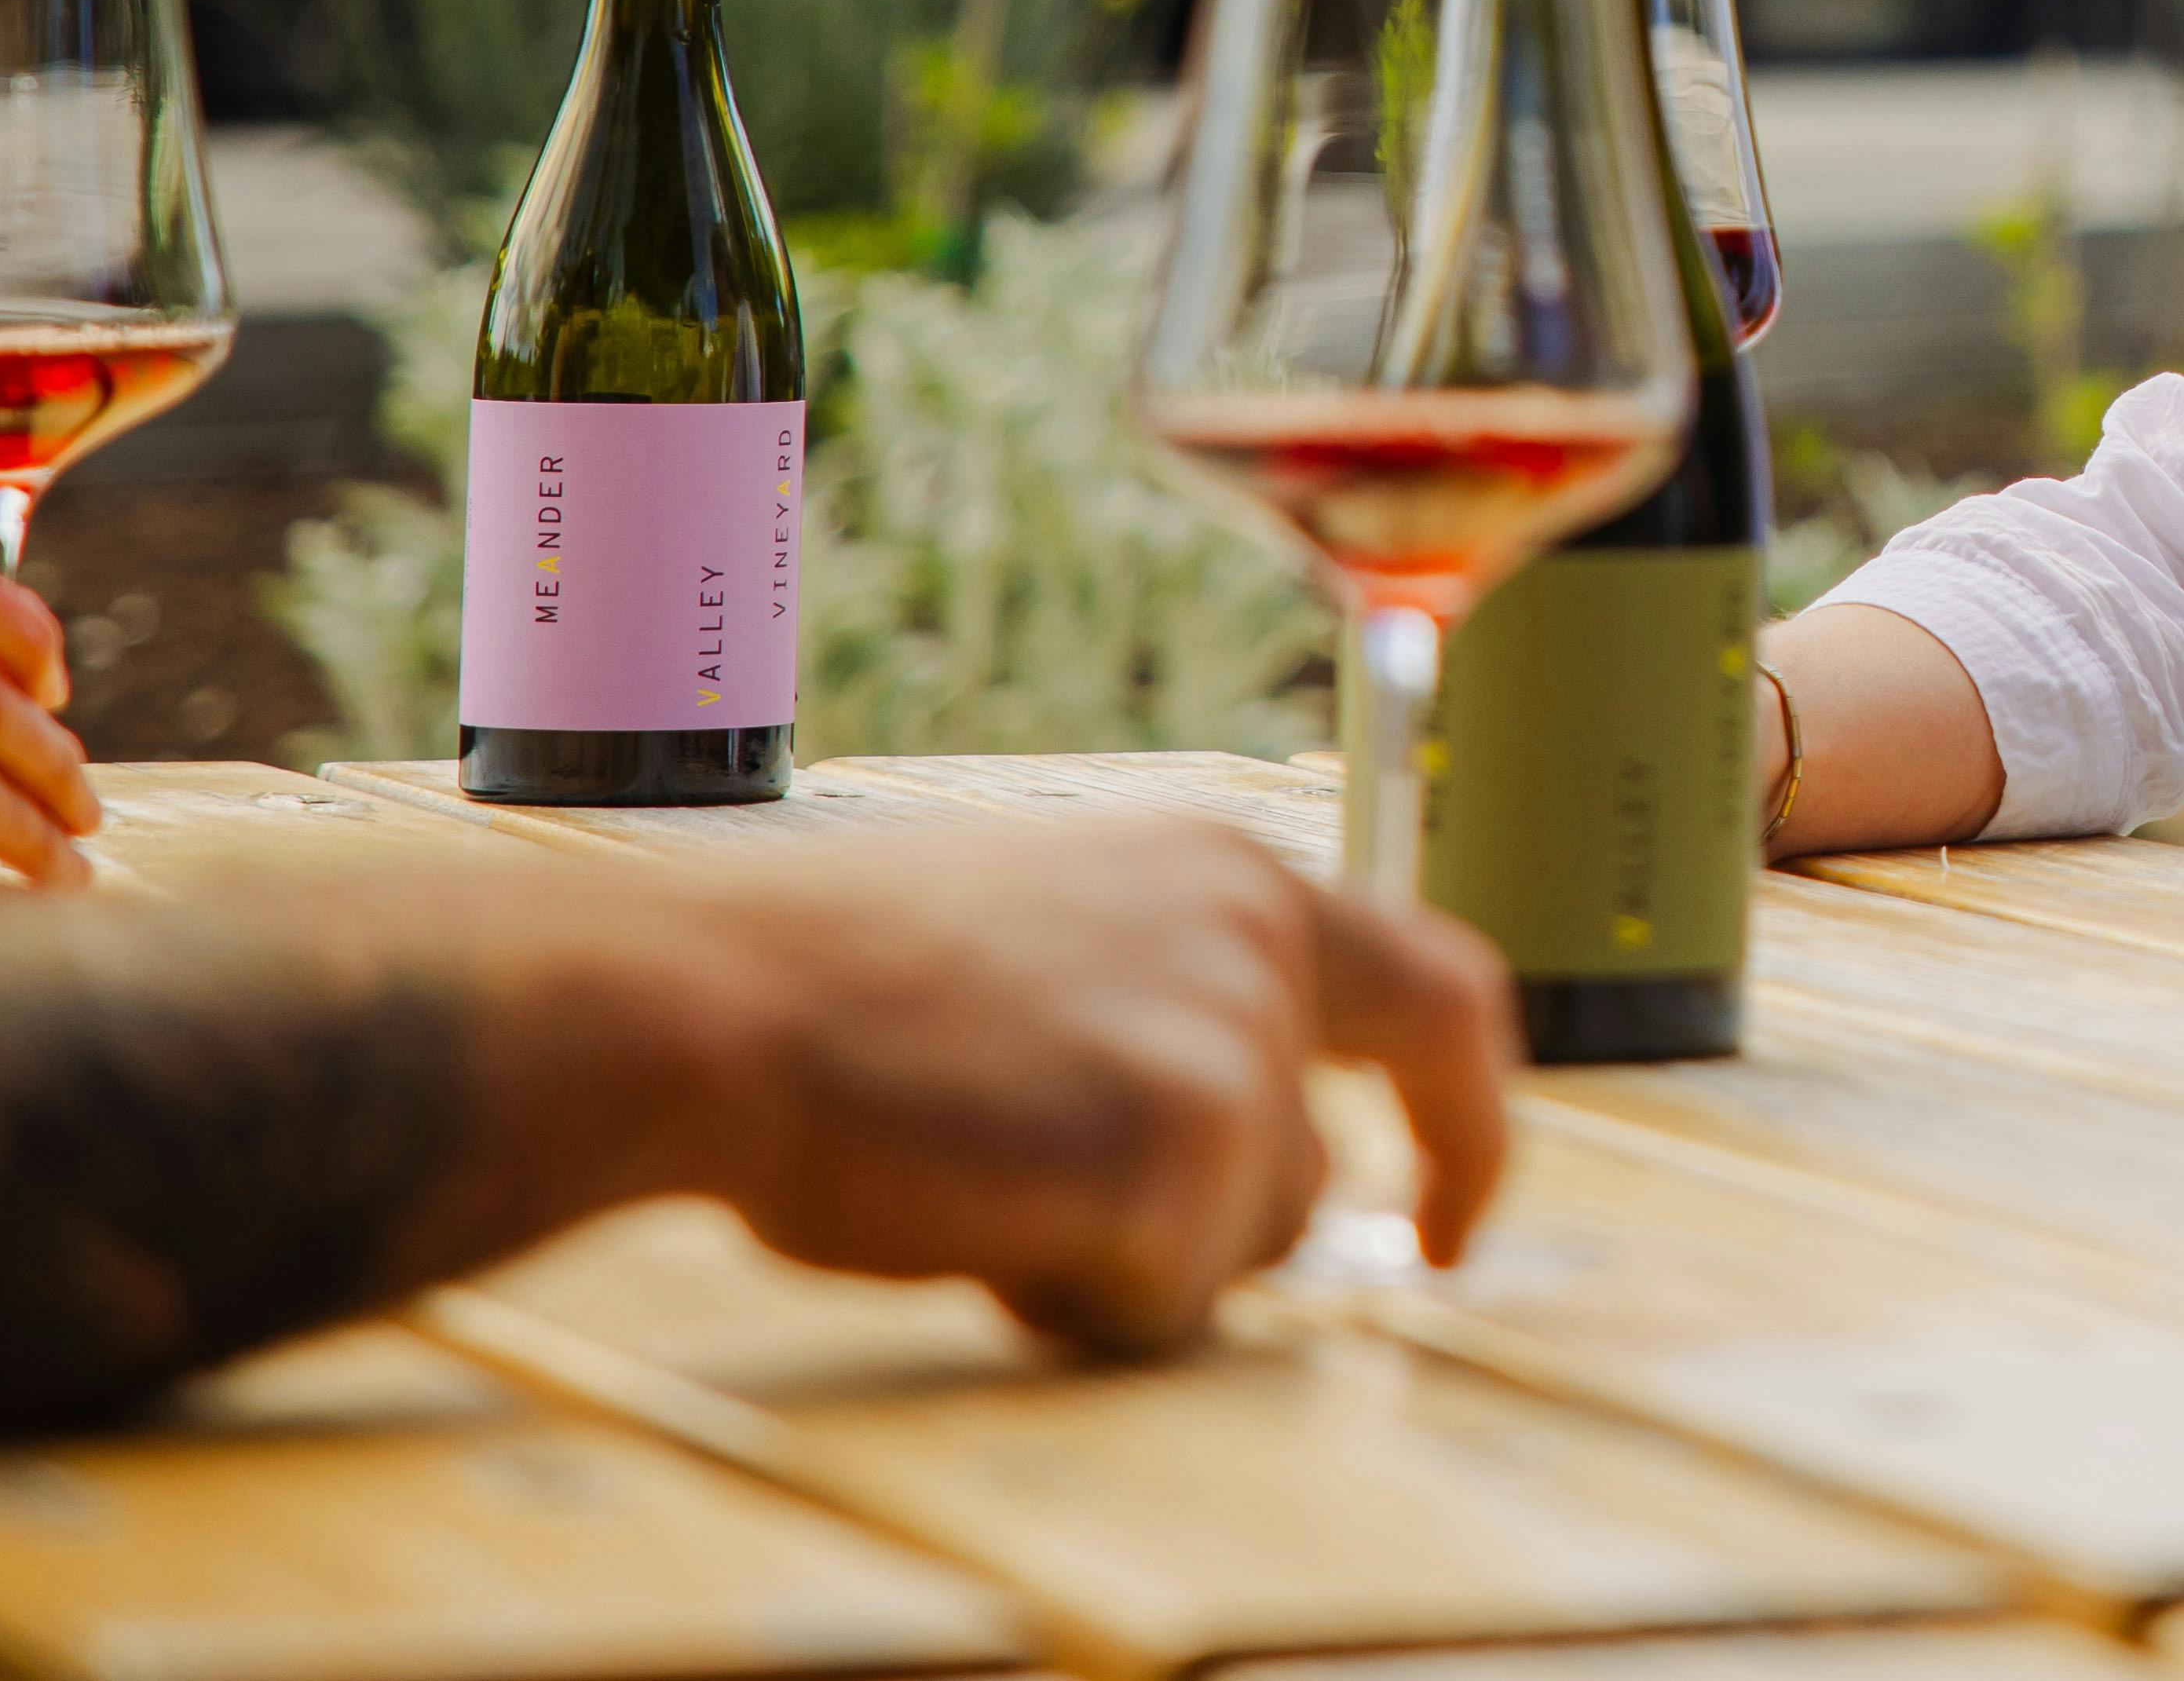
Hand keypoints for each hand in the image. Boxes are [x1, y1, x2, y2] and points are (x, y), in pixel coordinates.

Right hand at [626, 824, 1514, 1350]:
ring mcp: (1232, 1044)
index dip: (1471, 1118)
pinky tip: (971, 1222)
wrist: (712, 1006)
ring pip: (1235, 1248)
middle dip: (1214, 1238)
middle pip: (1312, 1172)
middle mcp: (1259, 942)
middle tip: (1090, 1245)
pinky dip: (1072, 1304)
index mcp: (1229, 876)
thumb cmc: (841, 997)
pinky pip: (1164, 1305)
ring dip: (1120, 1260)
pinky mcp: (1183, 1149)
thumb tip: (1256, 1153)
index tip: (1456, 1219)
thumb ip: (1172, 1006)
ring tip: (976, 1181)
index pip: (1442, 992)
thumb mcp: (1055, 944)